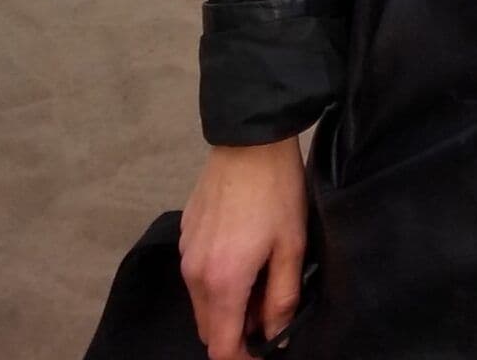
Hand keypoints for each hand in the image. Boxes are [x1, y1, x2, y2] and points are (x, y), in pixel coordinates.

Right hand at [179, 137, 309, 359]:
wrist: (249, 138)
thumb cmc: (276, 191)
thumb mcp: (291, 246)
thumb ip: (281, 299)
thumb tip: (273, 336)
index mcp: (222, 282)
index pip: (221, 347)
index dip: (243, 358)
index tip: (264, 350)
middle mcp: (194, 273)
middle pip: (208, 328)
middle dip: (236, 331)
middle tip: (267, 309)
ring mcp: (185, 251)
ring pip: (201, 302)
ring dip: (226, 305)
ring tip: (259, 277)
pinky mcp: (185, 232)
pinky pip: (196, 273)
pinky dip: (216, 279)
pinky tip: (242, 252)